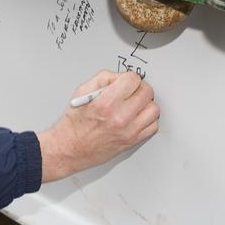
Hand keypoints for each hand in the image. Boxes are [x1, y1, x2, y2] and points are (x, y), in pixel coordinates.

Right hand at [36, 71, 158, 182]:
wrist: (71, 148)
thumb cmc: (74, 123)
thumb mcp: (82, 92)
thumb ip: (103, 79)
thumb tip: (120, 76)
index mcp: (106, 103)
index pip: (133, 80)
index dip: (129, 77)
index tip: (126, 81)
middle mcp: (119, 117)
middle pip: (147, 92)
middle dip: (139, 88)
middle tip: (132, 91)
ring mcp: (128, 131)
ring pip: (154, 109)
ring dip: (146, 104)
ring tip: (136, 104)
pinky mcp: (132, 141)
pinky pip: (153, 126)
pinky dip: (148, 119)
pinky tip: (137, 117)